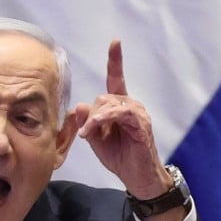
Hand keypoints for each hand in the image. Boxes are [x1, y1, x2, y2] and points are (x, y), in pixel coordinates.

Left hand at [74, 39, 171, 200]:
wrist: (137, 178)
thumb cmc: (120, 158)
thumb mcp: (97, 140)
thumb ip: (88, 123)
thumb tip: (80, 105)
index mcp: (120, 107)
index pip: (116, 79)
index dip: (116, 61)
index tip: (116, 42)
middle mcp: (131, 105)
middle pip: (103, 96)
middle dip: (91, 114)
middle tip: (86, 134)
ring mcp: (138, 113)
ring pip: (109, 103)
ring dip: (95, 119)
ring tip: (88, 135)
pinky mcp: (141, 123)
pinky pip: (120, 113)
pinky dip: (104, 119)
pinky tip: (95, 129)